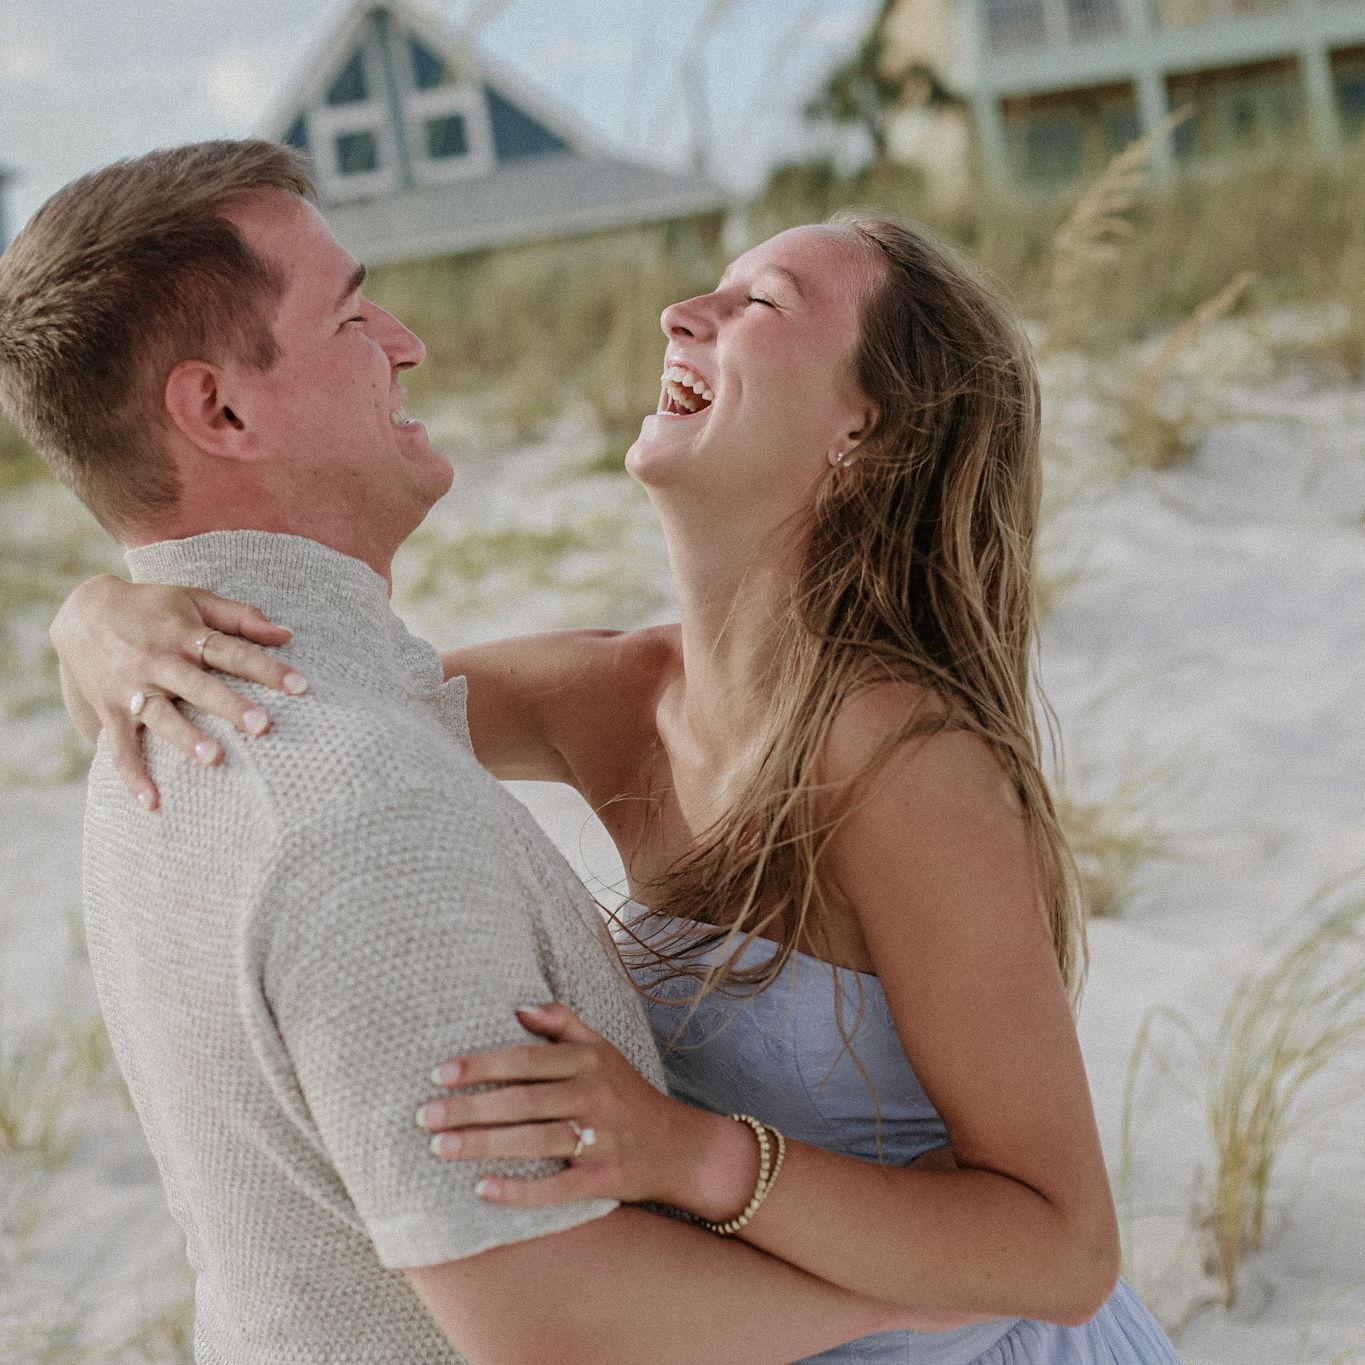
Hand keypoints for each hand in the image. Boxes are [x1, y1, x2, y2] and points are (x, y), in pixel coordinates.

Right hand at [49, 574, 305, 809]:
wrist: (82, 610)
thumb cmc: (152, 606)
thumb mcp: (195, 599)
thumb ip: (241, 616)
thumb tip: (287, 635)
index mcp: (185, 635)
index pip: (232, 652)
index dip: (267, 668)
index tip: (302, 686)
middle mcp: (159, 662)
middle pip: (199, 686)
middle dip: (229, 706)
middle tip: (262, 726)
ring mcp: (131, 687)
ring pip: (161, 717)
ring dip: (186, 738)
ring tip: (215, 759)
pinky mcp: (109, 709)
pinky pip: (120, 747)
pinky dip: (132, 776)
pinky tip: (152, 802)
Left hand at [420, 1003, 738, 1212]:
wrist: (679, 1146)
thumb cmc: (626, 1093)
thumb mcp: (602, 1049)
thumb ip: (562, 1023)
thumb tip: (517, 1007)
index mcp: (588, 1060)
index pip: (525, 1060)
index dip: (481, 1066)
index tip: (439, 1074)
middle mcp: (594, 1095)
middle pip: (522, 1101)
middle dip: (469, 1108)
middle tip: (424, 1115)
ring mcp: (600, 1139)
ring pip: (533, 1141)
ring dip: (483, 1145)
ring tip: (440, 1148)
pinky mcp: (603, 1180)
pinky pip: (555, 1187)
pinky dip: (519, 1190)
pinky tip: (482, 1189)